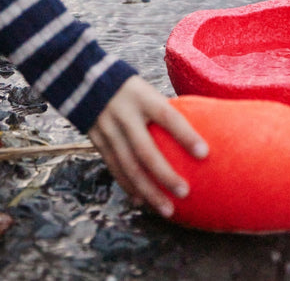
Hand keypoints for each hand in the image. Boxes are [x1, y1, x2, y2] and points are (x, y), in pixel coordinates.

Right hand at [88, 75, 208, 217]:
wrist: (85, 79)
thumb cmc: (129, 88)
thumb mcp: (146, 89)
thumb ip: (162, 109)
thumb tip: (194, 130)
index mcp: (142, 97)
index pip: (167, 116)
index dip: (185, 135)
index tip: (204, 153)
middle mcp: (124, 114)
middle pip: (145, 149)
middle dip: (165, 174)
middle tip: (185, 192)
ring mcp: (108, 128)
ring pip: (128, 165)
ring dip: (148, 190)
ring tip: (167, 209)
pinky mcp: (96, 140)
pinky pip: (114, 167)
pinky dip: (128, 186)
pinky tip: (141, 200)